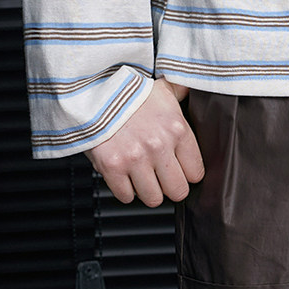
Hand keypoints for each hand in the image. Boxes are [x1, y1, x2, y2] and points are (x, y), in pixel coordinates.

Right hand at [85, 78, 204, 205]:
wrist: (92, 93)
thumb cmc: (127, 94)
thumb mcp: (162, 90)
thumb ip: (181, 93)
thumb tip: (192, 89)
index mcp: (176, 129)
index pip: (195, 173)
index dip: (187, 173)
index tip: (179, 169)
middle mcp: (158, 146)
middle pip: (178, 191)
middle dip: (170, 187)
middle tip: (161, 178)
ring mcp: (135, 158)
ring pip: (154, 199)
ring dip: (148, 191)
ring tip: (142, 177)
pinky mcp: (112, 167)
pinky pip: (126, 196)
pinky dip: (124, 190)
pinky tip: (124, 176)